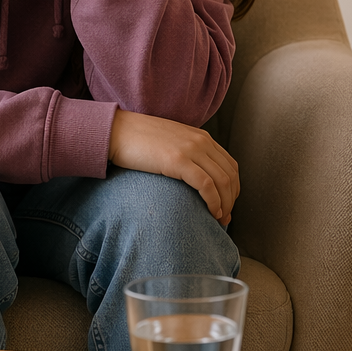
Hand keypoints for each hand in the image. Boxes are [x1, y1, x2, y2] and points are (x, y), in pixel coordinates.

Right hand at [108, 108, 238, 225]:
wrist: (118, 131)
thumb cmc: (140, 141)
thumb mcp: (172, 144)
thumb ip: (187, 155)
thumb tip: (194, 178)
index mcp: (202, 137)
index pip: (230, 165)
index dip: (233, 189)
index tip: (228, 206)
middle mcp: (201, 142)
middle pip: (230, 174)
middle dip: (231, 199)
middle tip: (226, 219)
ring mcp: (191, 149)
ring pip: (222, 180)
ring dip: (225, 204)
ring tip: (220, 219)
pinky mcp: (178, 160)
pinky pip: (206, 184)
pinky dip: (214, 201)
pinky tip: (211, 212)